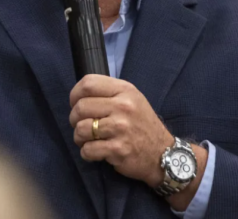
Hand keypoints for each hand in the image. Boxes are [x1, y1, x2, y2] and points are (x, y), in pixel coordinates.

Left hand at [69, 75, 206, 210]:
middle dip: (74, 118)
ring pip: (81, 129)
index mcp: (124, 90)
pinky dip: (87, 153)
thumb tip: (79, 95)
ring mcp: (121, 128)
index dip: (75, 94)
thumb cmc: (142, 124)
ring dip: (79, 137)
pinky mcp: (118, 149)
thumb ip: (109, 93)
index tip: (75, 104)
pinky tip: (95, 151)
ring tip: (88, 139)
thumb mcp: (132, 99)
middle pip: (81, 107)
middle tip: (81, 125)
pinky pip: (88, 149)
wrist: (163, 154)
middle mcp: (123, 106)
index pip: (88, 83)